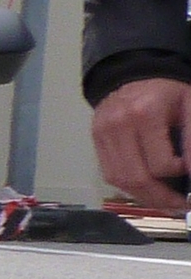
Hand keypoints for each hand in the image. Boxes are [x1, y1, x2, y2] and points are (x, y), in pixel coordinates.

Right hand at [93, 76, 190, 211]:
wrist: (135, 73)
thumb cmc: (170, 92)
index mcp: (145, 114)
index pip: (161, 164)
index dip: (180, 174)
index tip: (189, 171)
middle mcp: (118, 126)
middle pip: (137, 178)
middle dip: (162, 199)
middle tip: (181, 205)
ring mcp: (102, 134)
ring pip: (121, 181)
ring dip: (146, 198)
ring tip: (165, 202)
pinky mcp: (96, 140)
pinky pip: (110, 174)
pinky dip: (130, 187)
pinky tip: (147, 189)